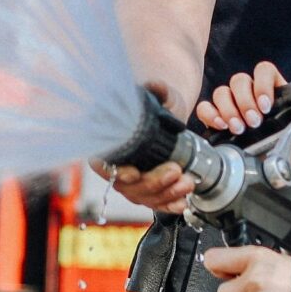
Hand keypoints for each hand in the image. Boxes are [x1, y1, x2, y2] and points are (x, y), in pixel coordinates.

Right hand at [92, 81, 194, 213]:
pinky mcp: (149, 190)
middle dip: (153, 183)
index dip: (114, 172)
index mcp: (111, 143)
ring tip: (188, 182)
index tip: (133, 173)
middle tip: (175, 170)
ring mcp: (133, 181)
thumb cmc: (160, 104)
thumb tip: (155, 86)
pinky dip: (169, 205)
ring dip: (166, 194)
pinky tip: (183, 202)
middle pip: (127, 186)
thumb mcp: (162, 94)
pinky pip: (156, 203)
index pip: (102, 164)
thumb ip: (158, 89)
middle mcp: (118, 166)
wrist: (172, 115)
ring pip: (143, 197)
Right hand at [196, 62, 290, 173]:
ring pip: (222, 92)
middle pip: (239, 80)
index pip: (264, 70)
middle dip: (245, 101)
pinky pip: (206, 107)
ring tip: (238, 129)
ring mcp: (231, 104)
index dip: (262, 84)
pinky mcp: (216, 118)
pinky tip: (219, 126)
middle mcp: (249, 92)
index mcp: (272, 88)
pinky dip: (210, 114)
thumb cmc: (288, 146)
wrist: (273, 168)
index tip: (266, 105)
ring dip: (228, 109)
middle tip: (253, 123)